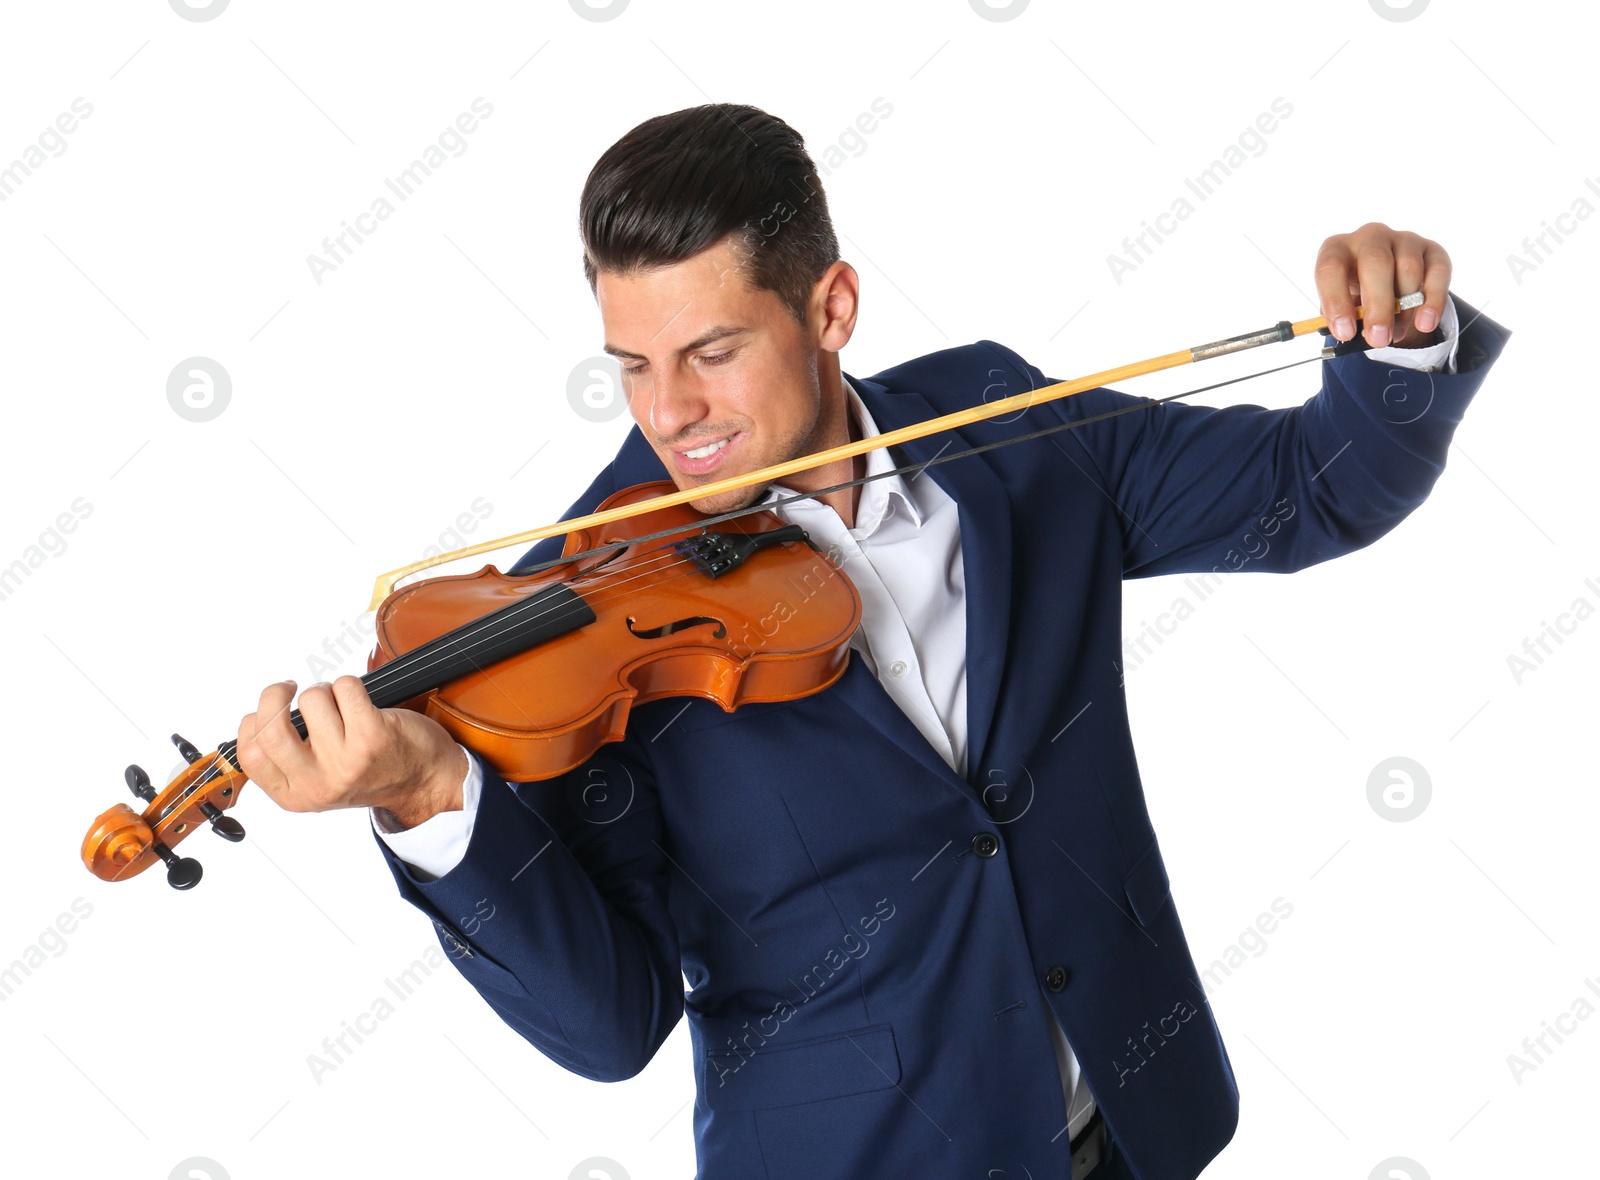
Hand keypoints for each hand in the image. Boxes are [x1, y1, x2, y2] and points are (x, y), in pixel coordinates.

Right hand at [236, 676, 466, 828]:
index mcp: (296, 796)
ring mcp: (345, 761)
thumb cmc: (370, 772)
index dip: (252, 722)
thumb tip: (258, 718)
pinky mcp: (372, 737)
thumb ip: (287, 761)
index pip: (250, 755)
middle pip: (270, 728)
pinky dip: (350, 685)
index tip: (268, 710)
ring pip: (312, 699)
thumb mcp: (319, 782)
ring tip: (344, 707)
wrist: (424, 782)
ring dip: (326, 691)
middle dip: (274, 695)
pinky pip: (345, 687)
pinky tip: (362, 703)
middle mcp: (318, 784)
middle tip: (290, 688)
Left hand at [1314, 222, 1450, 349]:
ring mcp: (1403, 239)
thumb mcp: (1344, 307)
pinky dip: (1433, 300)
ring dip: (1404, 307)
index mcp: (1338, 249)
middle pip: (1375, 262)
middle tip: (1377, 338)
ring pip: (1408, 267)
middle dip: (1377, 305)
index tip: (1346, 332)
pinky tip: (1425, 323)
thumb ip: (1348, 318)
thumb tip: (1355, 335)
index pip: (1330, 267)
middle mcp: (1370, 237)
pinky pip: (1438, 271)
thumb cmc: (1356, 297)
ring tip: (1395, 334)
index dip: (1336, 300)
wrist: (1387, 286)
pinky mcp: (1432, 249)